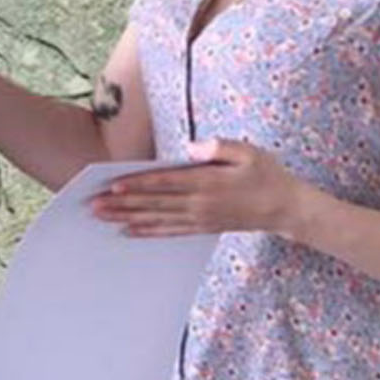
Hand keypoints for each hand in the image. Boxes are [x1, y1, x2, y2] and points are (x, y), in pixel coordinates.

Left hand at [89, 139, 303, 237]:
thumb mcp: (248, 152)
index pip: (165, 183)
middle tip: (94, 205)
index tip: (114, 186)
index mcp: (208, 182)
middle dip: (122, 204)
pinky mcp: (202, 227)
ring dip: (127, 218)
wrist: (285, 208)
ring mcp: (199, 218)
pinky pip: (170, 232)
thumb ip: (219, 147)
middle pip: (154, 203)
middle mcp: (199, 204)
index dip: (138, 185)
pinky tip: (129, 231)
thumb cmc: (266, 174)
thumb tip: (193, 149)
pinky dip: (148, 232)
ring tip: (102, 218)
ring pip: (157, 219)